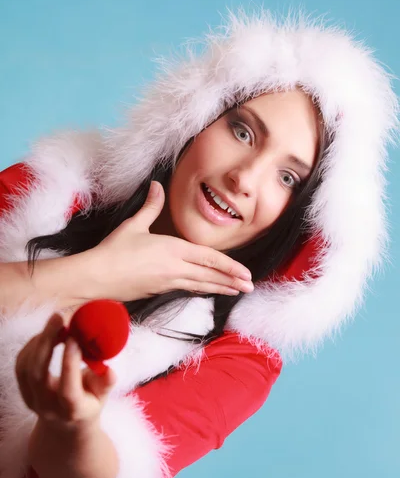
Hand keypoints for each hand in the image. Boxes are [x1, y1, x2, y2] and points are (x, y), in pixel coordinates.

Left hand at [15, 313, 115, 430]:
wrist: (65, 425)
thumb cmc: (88, 404)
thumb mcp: (103, 397)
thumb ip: (106, 383)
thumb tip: (109, 369)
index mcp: (72, 410)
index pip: (67, 390)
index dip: (69, 362)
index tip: (75, 337)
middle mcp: (48, 407)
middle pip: (37, 374)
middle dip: (46, 342)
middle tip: (58, 318)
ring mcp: (31, 399)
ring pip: (25, 367)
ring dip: (38, 340)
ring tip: (55, 323)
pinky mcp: (22, 390)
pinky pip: (21, 364)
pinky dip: (31, 345)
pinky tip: (46, 334)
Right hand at [85, 181, 253, 302]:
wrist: (95, 277)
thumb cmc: (113, 251)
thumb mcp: (134, 225)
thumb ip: (150, 206)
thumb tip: (156, 185)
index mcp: (172, 250)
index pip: (208, 258)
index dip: (229, 266)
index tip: (245, 273)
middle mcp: (174, 269)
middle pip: (209, 275)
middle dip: (231, 280)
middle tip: (250, 287)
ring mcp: (167, 283)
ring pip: (200, 285)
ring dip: (220, 288)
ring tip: (237, 292)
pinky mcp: (158, 291)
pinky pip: (186, 289)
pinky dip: (201, 290)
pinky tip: (207, 290)